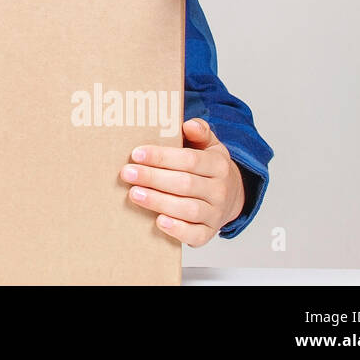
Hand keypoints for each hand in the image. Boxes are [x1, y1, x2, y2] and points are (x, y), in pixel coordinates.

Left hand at [119, 118, 244, 246]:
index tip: (136, 154)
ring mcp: (215, 213)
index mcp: (218, 165)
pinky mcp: (209, 232)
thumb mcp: (209, 146)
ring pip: (187, 209)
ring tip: (134, 194)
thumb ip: (200, 132)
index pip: (189, 160)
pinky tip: (158, 221)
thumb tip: (189, 124)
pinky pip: (195, 234)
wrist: (231, 195)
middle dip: (153, 178)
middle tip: (127, 173)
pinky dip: (177, 230)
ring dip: (158, 201)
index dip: (161, 157)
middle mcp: (219, 190)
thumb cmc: (208, 168)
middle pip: (185, 183)